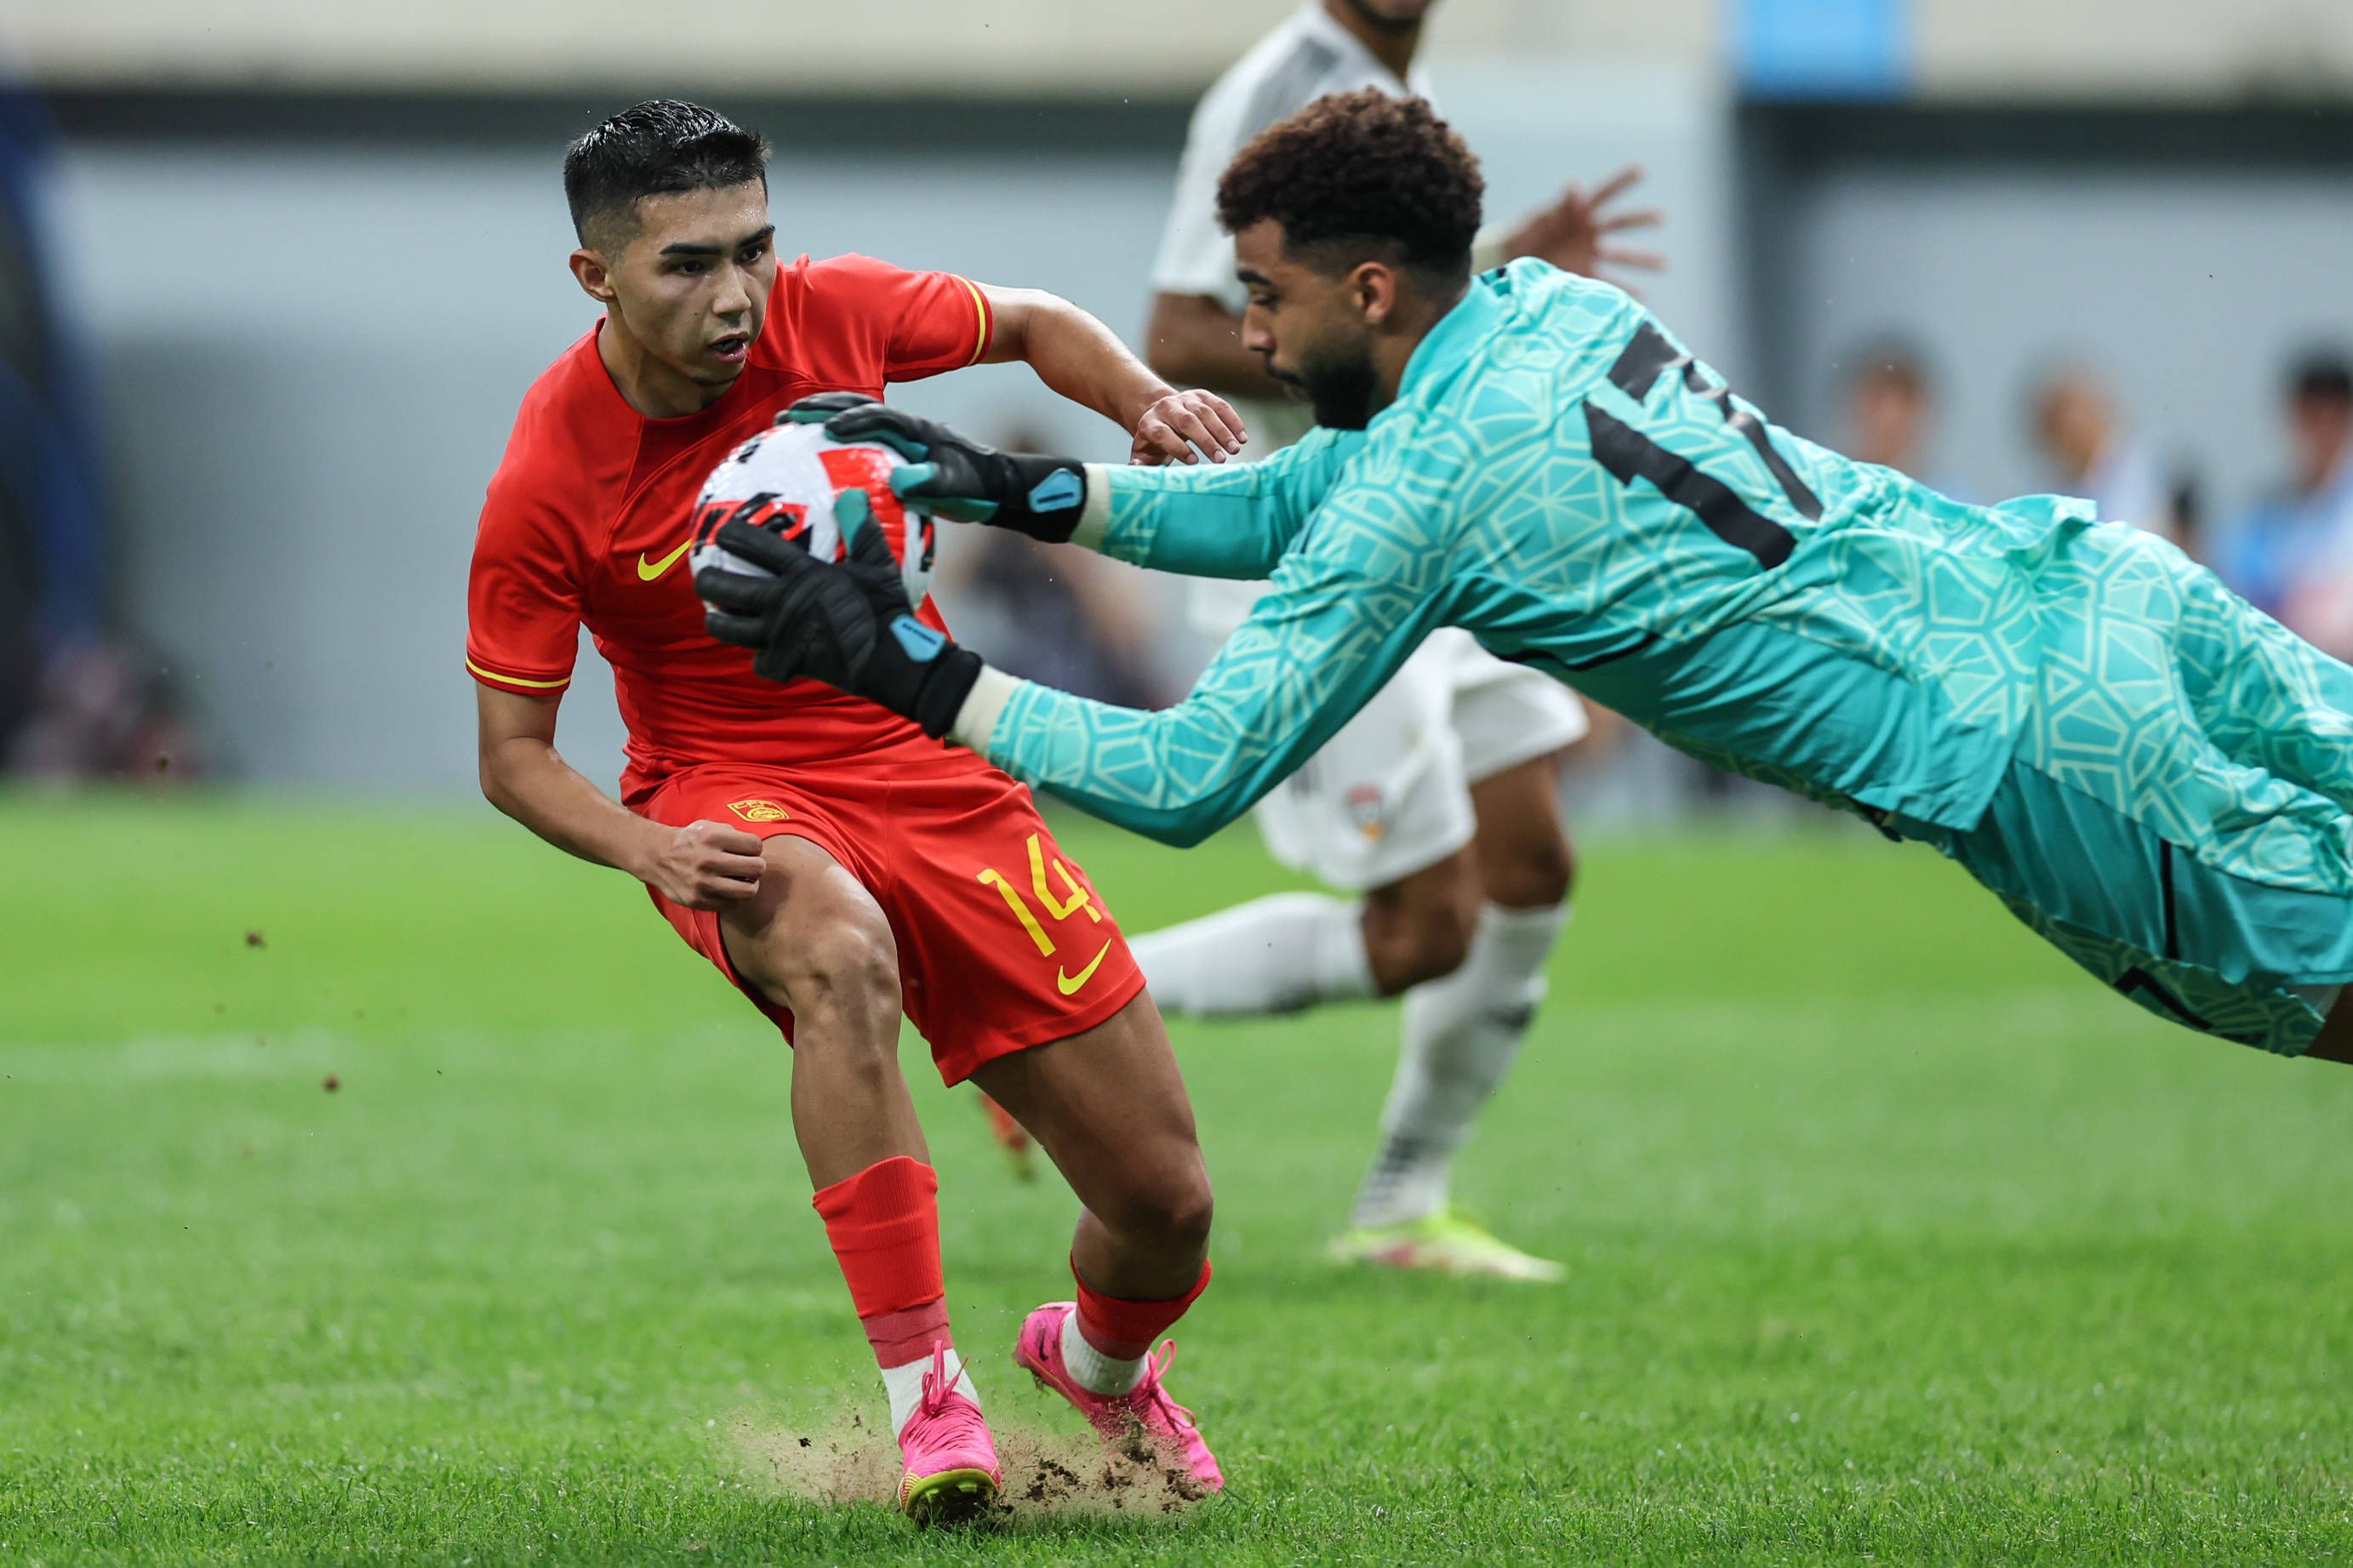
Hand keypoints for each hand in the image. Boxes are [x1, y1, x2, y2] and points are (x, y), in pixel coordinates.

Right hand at [638, 819, 765, 910]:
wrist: (656, 856)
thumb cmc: (690, 841)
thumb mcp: (709, 826)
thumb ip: (733, 834)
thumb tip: (757, 850)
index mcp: (712, 837)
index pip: (755, 845)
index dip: (755, 848)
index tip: (747, 851)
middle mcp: (708, 860)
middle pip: (756, 868)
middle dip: (757, 867)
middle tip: (750, 867)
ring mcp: (702, 882)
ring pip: (749, 891)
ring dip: (749, 885)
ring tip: (742, 881)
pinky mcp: (697, 900)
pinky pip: (732, 904)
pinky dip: (732, 898)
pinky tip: (725, 890)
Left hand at [697, 492, 983, 737]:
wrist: (889, 659)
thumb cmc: (884, 609)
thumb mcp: (878, 565)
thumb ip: (861, 529)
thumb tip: (854, 494)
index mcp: (804, 575)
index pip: (760, 548)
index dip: (736, 537)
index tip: (721, 532)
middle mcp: (784, 603)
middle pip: (731, 591)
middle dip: (710, 582)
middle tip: (703, 578)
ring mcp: (782, 635)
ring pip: (734, 630)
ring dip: (720, 622)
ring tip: (713, 617)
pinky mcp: (789, 662)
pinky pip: (762, 662)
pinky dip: (760, 658)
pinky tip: (761, 653)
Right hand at [784, 394, 1090, 542]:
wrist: (993, 486)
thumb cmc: (976, 486)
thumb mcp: (956, 486)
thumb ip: (931, 483)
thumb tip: (898, 482)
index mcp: (916, 429)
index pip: (877, 416)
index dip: (850, 420)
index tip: (823, 430)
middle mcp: (903, 427)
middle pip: (855, 405)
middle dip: (819, 408)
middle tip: (785, 418)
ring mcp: (897, 437)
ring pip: (852, 416)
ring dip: (820, 416)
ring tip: (787, 426)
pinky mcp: (893, 451)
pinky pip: (855, 439)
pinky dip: (829, 439)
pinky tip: (807, 455)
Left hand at [1129, 388, 1246, 465]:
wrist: (1158, 412)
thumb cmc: (1153, 441)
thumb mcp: (1143, 453)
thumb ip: (1140, 463)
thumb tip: (1135, 467)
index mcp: (1150, 423)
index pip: (1163, 433)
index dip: (1178, 447)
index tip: (1194, 462)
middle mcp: (1167, 408)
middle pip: (1187, 421)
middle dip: (1205, 440)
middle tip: (1221, 459)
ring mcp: (1185, 399)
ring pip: (1205, 412)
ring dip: (1223, 431)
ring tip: (1235, 449)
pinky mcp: (1201, 395)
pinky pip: (1219, 405)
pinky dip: (1232, 420)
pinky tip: (1243, 436)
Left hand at [1502, 164, 1663, 283]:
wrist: (1511, 265)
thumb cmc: (1523, 235)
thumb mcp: (1538, 220)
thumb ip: (1558, 206)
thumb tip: (1575, 185)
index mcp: (1579, 214)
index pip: (1604, 194)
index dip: (1622, 181)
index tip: (1642, 170)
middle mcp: (1590, 234)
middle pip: (1620, 224)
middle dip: (1641, 220)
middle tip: (1661, 218)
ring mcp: (1590, 257)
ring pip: (1621, 256)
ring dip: (1643, 259)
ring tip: (1664, 264)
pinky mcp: (1585, 278)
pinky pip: (1609, 285)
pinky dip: (1625, 293)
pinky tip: (1642, 301)